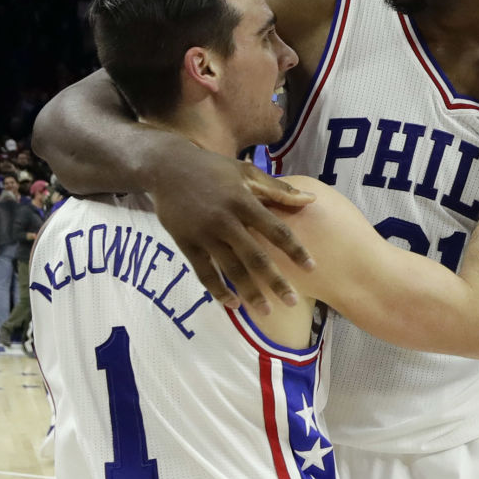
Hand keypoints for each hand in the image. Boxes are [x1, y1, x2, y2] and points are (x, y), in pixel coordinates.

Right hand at [147, 148, 315, 313]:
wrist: (166, 167)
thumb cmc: (213, 169)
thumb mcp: (247, 171)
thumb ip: (279, 189)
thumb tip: (312, 199)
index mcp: (243, 201)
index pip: (276, 230)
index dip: (295, 250)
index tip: (312, 268)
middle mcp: (225, 220)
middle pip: (255, 257)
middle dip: (275, 281)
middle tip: (293, 301)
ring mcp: (203, 234)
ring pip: (230, 269)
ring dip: (249, 292)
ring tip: (266, 311)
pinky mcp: (185, 243)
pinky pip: (204, 272)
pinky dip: (218, 290)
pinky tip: (233, 304)